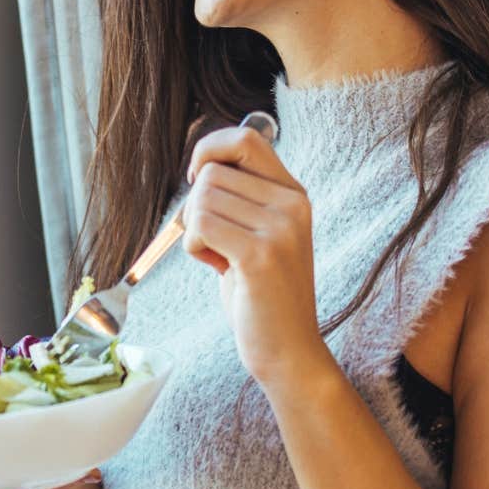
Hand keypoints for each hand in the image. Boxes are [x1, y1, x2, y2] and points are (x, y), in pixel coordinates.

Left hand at [183, 118, 329, 381]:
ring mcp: (280, 228)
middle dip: (196, 206)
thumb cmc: (260, 293)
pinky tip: (216, 268)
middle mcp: (293, 204)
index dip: (209, 150)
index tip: (198, 181)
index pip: (245, 138)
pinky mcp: (260, 255)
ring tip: (220, 259)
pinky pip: (200, 226)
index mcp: (293, 194)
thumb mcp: (258, 233)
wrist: (288, 350)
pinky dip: (194, 248)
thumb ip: (241, 197)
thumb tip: (203, 161)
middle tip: (215, 243)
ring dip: (194, 232)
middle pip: (213, 172)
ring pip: (202, 199)